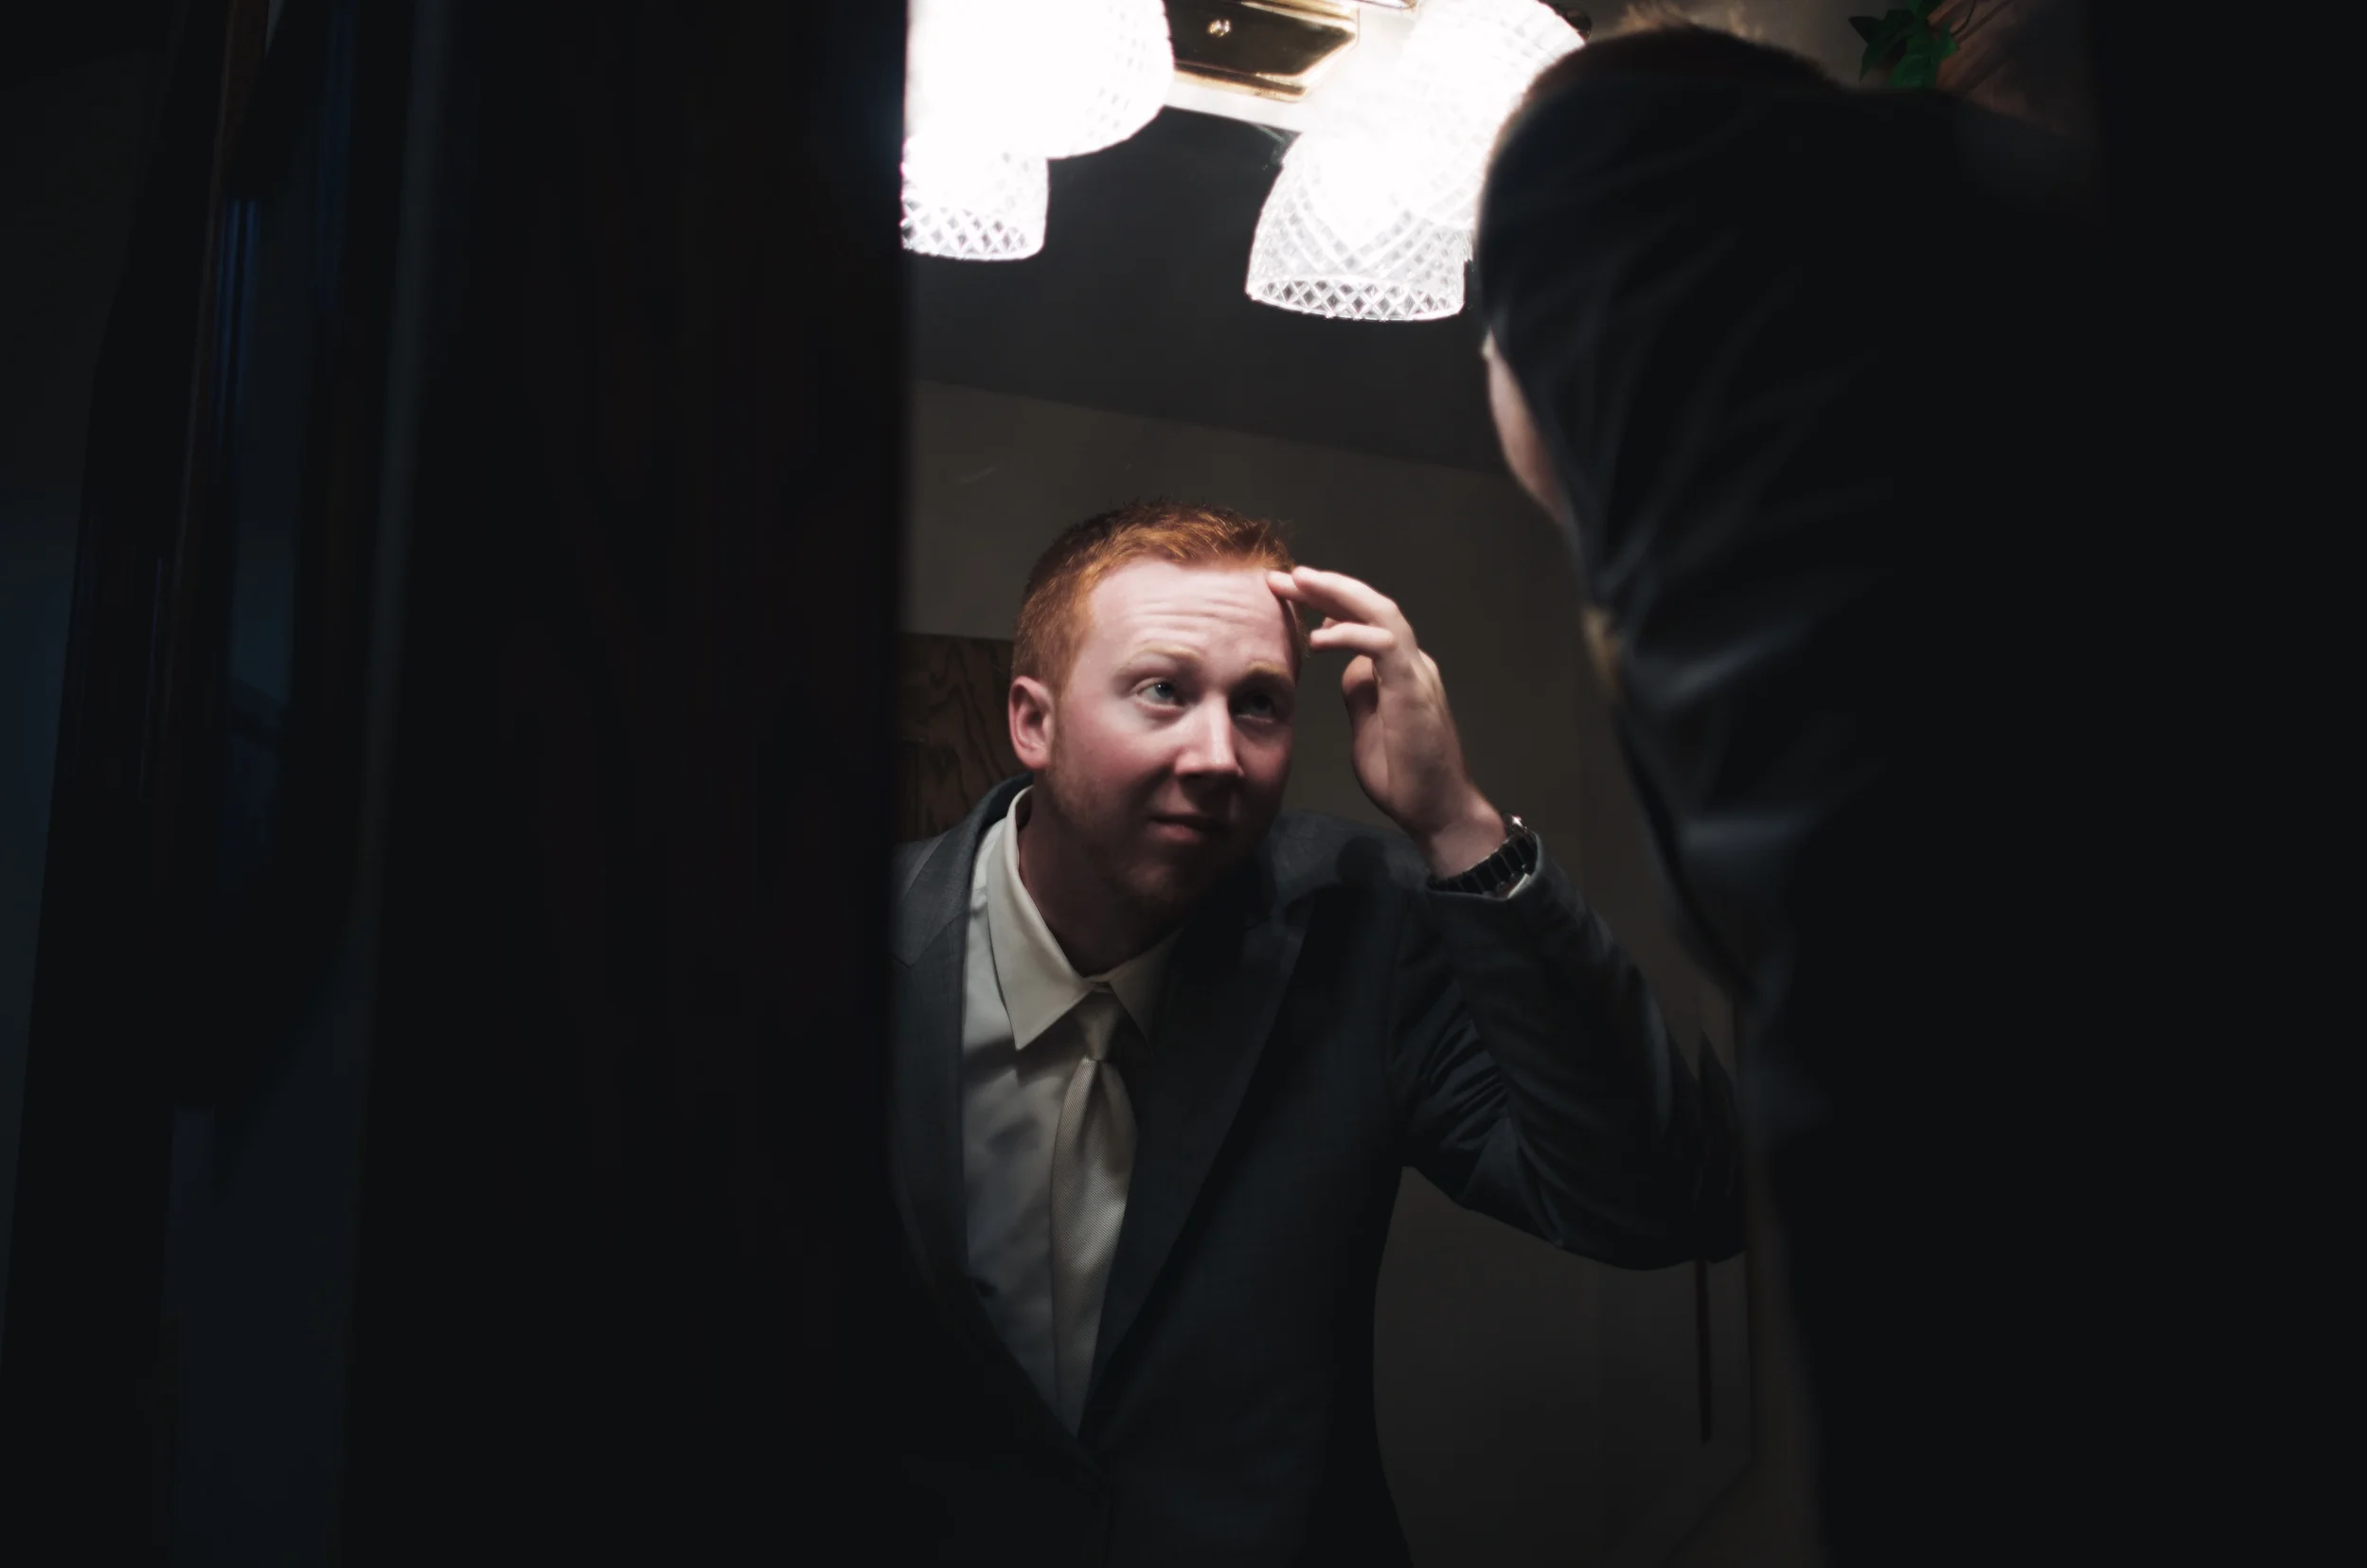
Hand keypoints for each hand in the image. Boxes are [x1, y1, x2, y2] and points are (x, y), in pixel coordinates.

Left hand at [1267, 566, 1504, 877]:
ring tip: (1299, 583)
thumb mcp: (1367, 726)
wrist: (1437, 811)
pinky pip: (1382, 646)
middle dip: (1325, 586)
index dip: (1327, 601)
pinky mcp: (1414, 690)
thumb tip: (1346, 667)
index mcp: (1398, 669)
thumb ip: (1359, 692)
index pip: (1363, 619)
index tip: (1289, 594)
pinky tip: (1318, 638)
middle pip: (1369, 606)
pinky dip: (1349, 635)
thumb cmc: (1404, 775)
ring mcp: (1416, 672)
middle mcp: (1410, 662)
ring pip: (1380, 612)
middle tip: (1281, 577)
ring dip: (1337, 594)